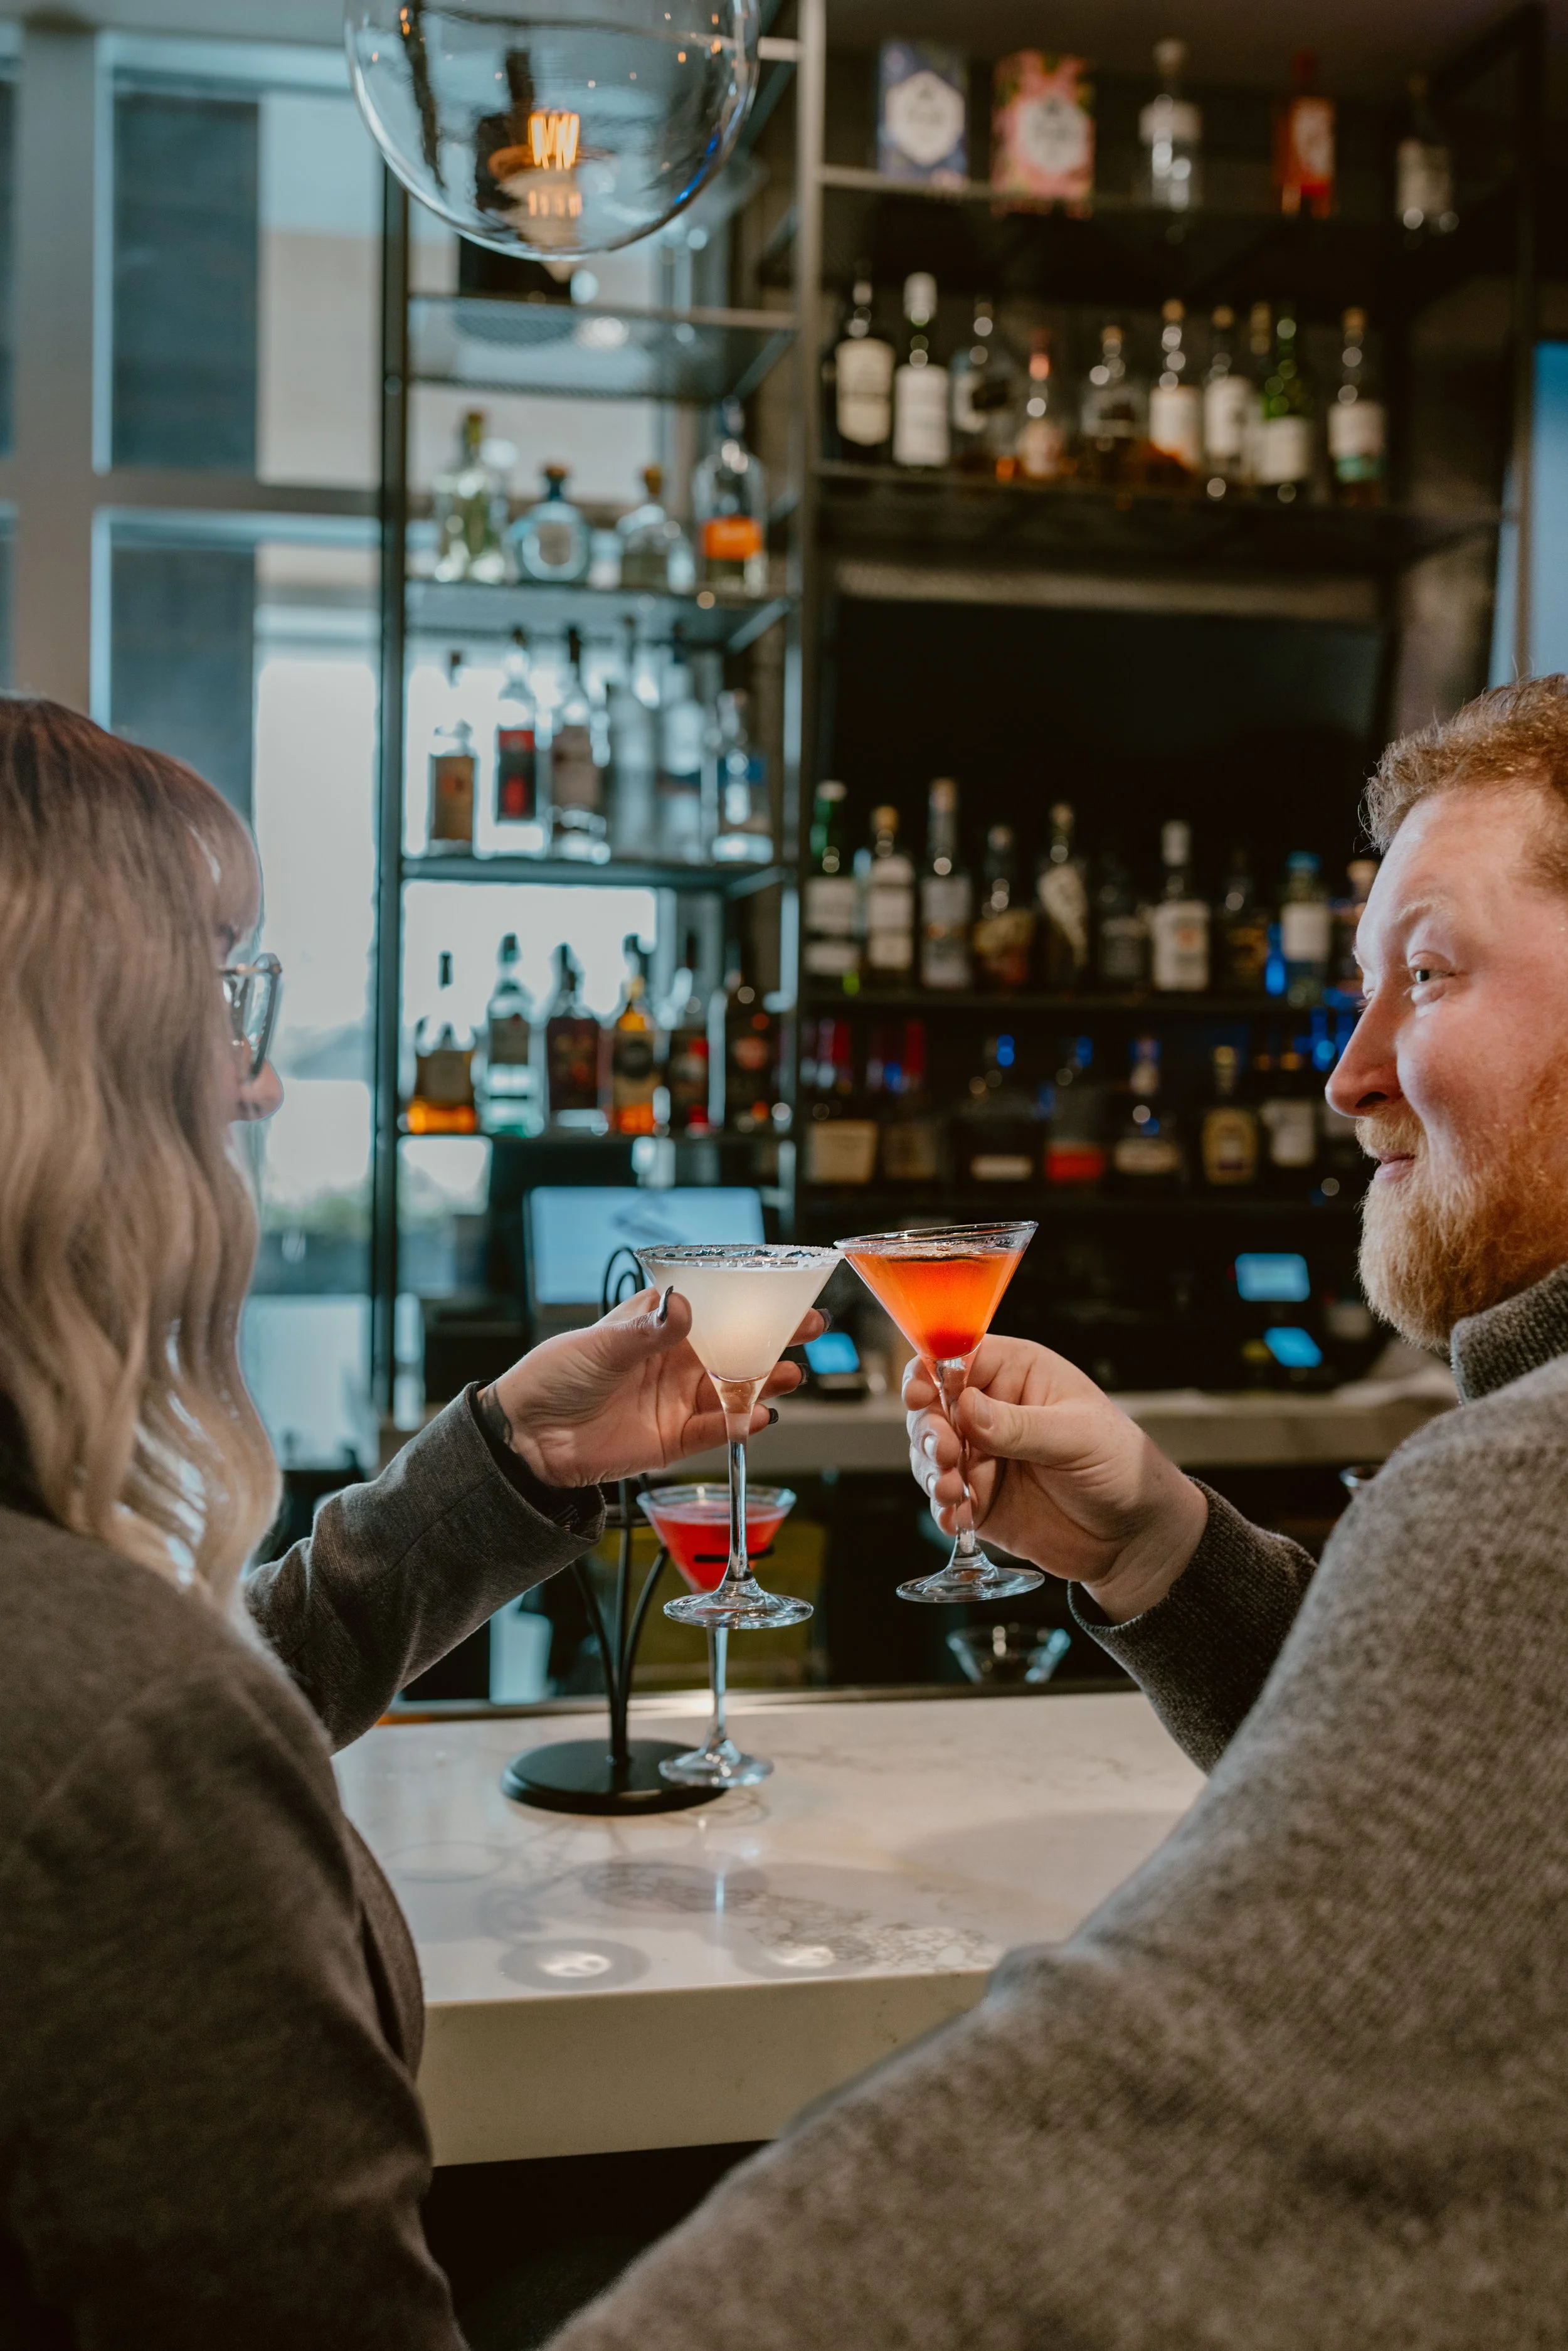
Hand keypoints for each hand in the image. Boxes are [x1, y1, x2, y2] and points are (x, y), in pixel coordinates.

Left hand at [484, 1289, 823, 1489]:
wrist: (527, 1439)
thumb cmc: (553, 1378)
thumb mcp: (598, 1346)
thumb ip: (645, 1331)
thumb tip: (681, 1306)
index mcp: (656, 1327)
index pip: (713, 1308)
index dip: (749, 1300)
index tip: (784, 1292)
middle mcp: (674, 1361)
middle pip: (735, 1348)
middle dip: (773, 1339)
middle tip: (809, 1328)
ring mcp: (677, 1400)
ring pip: (734, 1390)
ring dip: (765, 1383)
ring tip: (792, 1375)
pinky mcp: (673, 1438)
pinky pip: (714, 1431)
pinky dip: (737, 1426)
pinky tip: (757, 1417)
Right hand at [904, 1337, 1207, 1623]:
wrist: (1135, 1536)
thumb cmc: (1122, 1466)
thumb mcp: (1077, 1436)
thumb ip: (1019, 1425)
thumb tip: (966, 1407)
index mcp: (1018, 1374)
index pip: (958, 1358)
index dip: (931, 1372)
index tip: (921, 1395)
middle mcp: (992, 1411)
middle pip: (933, 1407)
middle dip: (929, 1430)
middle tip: (943, 1453)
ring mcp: (983, 1456)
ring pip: (931, 1454)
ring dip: (932, 1472)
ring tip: (952, 1491)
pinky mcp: (979, 1499)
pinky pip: (945, 1499)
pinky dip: (944, 1508)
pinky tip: (958, 1518)